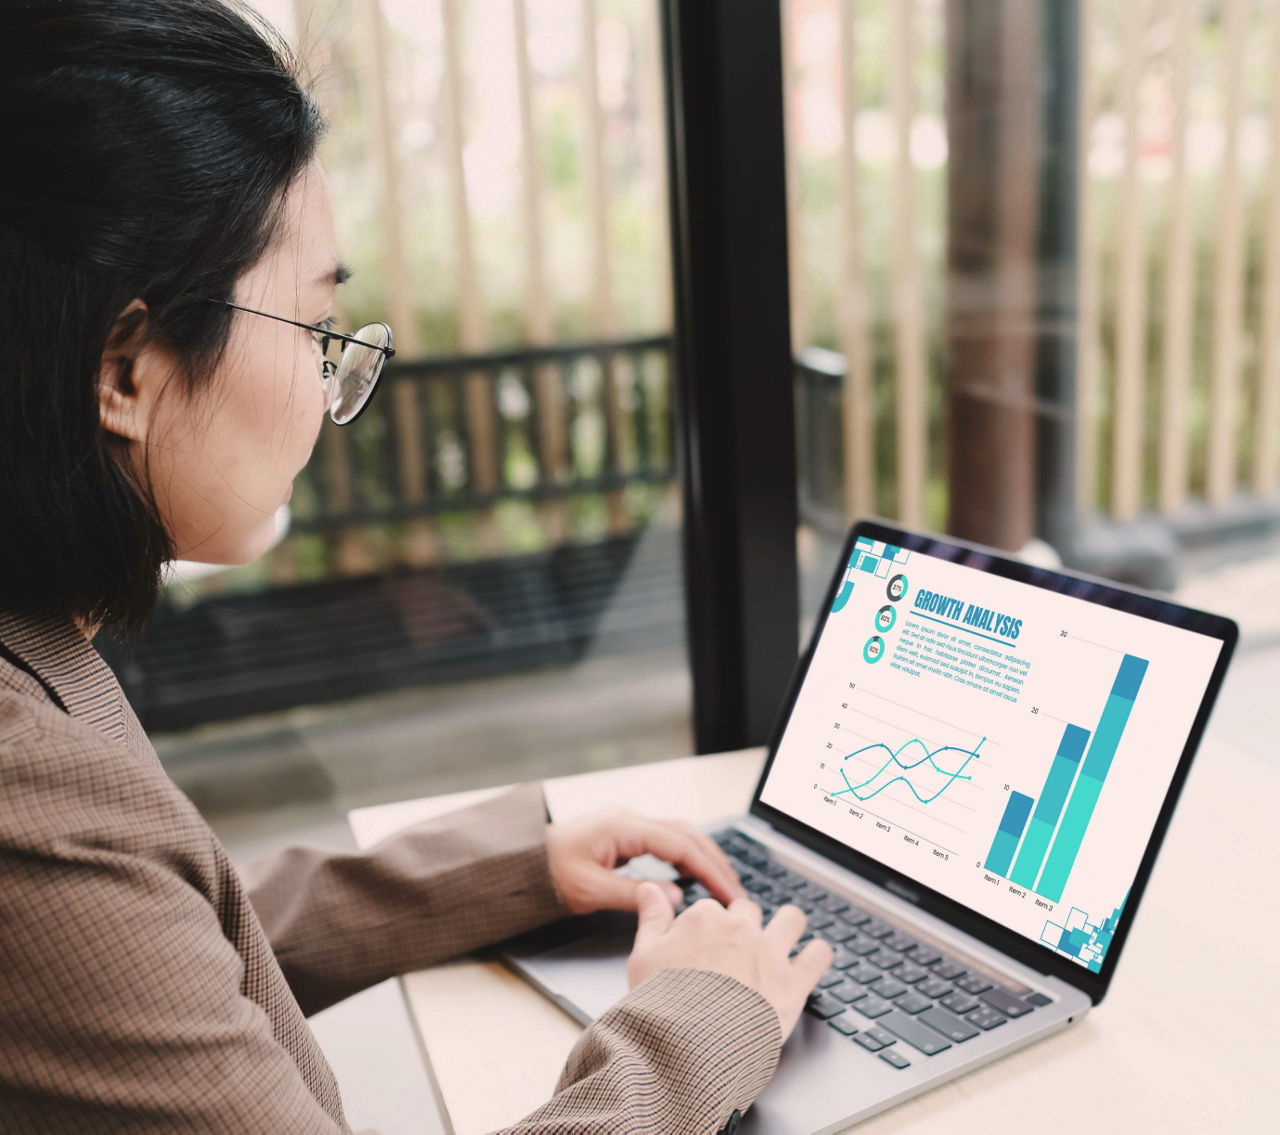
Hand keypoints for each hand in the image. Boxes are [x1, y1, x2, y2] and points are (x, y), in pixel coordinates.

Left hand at [545, 809, 747, 914]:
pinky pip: (666, 842)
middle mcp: (631, 820)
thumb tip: (675, 898)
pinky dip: (686, 858)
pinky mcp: (625, 836)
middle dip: (716, 863)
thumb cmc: (547, 872)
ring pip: (680, 836)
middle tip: (737, 893)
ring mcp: (628, 826)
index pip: (682, 845)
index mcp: (625, 827)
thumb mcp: (589, 891)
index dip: (711, 870)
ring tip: (724, 886)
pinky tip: (694, 876)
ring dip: (704, 858)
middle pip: (688, 836)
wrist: (520, 861)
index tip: (730, 893)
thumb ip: (634, 895)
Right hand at [627, 883, 832, 1039]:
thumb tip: (650, 888)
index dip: (707, 930)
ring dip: (788, 927)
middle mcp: (741, 929)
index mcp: (705, 919)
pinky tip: (811, 959)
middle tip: (737, 952)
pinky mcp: (793, 982)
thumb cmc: (662, 1005)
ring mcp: (770, 953)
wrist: (688, 1047)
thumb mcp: (643, 956)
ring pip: (791, 920)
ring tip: (784, 940)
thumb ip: (651, 917)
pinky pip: (819, 955)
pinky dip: (817, 955)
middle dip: (744, 927)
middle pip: (749, 912)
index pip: (710, 910)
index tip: (702, 948)